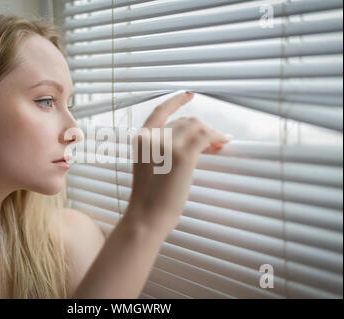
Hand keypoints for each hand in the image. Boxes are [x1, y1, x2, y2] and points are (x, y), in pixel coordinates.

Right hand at [124, 92, 231, 235]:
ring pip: (196, 125)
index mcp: (140, 139)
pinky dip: (217, 137)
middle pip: (184, 120)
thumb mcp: (150, 166)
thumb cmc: (149, 197)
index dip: (175, 101)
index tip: (188, 95)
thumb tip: (190, 140)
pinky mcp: (182, 155)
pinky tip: (224, 142)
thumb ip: (161, 149)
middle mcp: (152, 137)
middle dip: (201, 127)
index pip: (159, 111)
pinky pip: (205, 136)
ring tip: (220, 143)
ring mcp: (167, 145)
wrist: (147, 216)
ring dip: (211, 132)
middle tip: (215, 139)